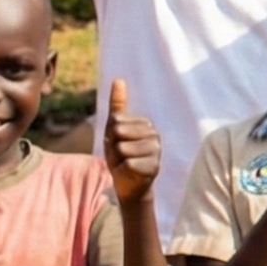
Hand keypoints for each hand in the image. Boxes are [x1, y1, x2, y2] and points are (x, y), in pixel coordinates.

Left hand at [103, 79, 161, 203]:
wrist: (130, 185)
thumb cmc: (121, 156)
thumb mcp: (115, 130)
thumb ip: (117, 105)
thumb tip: (118, 79)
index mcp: (146, 124)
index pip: (115, 120)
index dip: (110, 135)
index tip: (118, 143)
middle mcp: (155, 135)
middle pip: (117, 132)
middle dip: (113, 147)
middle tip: (121, 156)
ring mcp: (156, 151)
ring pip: (121, 148)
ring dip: (117, 160)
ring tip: (126, 165)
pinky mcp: (154, 167)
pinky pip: (127, 164)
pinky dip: (123, 171)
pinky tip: (131, 173)